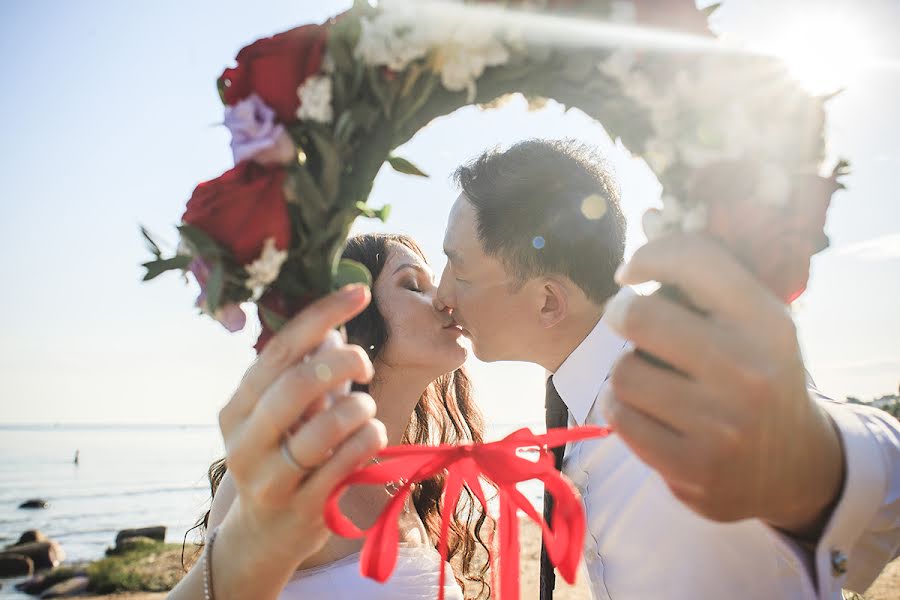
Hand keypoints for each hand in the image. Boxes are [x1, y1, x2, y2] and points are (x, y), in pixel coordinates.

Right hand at [216, 284, 386, 574]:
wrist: (264, 534)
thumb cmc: (284, 456)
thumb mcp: (283, 414)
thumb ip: (304, 372)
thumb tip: (334, 323)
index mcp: (238, 407)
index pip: (279, 349)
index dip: (322, 315)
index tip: (359, 292)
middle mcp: (246, 441)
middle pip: (298, 383)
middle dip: (345, 362)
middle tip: (365, 365)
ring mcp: (271, 478)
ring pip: (327, 426)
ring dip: (360, 408)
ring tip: (365, 410)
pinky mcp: (303, 508)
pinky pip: (348, 461)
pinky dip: (369, 439)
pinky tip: (371, 435)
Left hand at [601, 233, 843, 535]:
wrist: (793, 464)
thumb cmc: (758, 373)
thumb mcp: (750, 321)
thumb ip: (702, 274)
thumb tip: (649, 215)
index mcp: (766, 322)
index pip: (694, 259)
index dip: (647, 255)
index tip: (631, 272)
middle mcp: (747, 370)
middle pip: (638, 317)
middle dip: (621, 313)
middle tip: (627, 319)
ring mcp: (720, 425)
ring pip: (623, 372)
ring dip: (624, 369)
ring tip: (647, 375)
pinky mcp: (692, 468)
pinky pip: (620, 418)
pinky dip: (621, 407)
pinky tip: (643, 408)